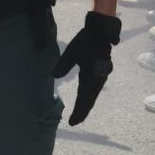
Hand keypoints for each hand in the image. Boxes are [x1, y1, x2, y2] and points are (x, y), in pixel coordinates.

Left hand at [51, 11, 120, 125]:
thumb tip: (53, 76)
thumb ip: (64, 64)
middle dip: (82, 111)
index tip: (72, 122)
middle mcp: (98, 79)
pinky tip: (86, 101)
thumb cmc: (86, 40)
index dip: (78, 110)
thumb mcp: (72, 50)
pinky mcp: (101, 73)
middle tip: (74, 122)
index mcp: (90, 75)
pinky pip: (95, 90)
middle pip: (89, 99)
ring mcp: (101, 76)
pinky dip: (90, 98)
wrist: (101, 32)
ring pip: (93, 95)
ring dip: (86, 105)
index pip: (83, 97)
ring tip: (79, 115)